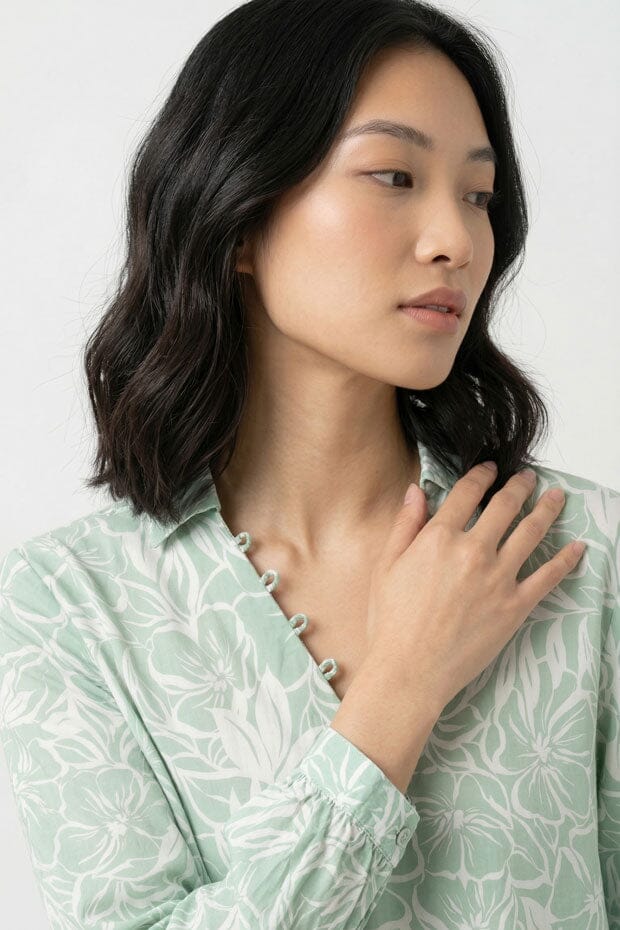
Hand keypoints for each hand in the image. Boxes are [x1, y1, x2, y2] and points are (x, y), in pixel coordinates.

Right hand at [364, 462, 582, 710]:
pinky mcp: (515, 606)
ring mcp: (498, 578)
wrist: (409, 670)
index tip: (491, 469)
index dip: (481, 475)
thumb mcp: (387, 566)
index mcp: (439, 537)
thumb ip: (406, 524)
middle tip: (529, 478)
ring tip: (556, 497)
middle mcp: (473, 551)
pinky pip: (548, 576)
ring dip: (547, 510)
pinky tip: (577, 547)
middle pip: (505, 506)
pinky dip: (566, 559)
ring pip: (531, 533)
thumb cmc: (391, 622)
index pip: (467, 493)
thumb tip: (416, 491)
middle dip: (520, 486)